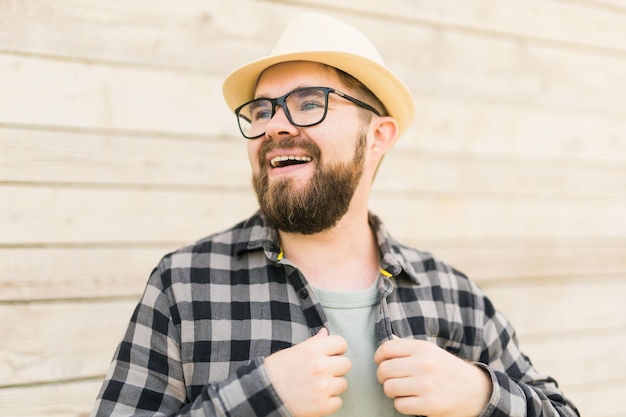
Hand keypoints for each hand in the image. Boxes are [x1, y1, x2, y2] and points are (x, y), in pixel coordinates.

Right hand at [264, 328, 350, 416]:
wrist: (263, 395)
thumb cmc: (276, 371)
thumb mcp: (293, 351)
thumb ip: (313, 342)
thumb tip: (325, 332)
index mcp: (313, 349)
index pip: (341, 343)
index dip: (337, 349)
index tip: (332, 355)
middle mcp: (321, 366)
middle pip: (346, 364)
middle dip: (336, 368)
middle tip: (323, 372)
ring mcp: (323, 387)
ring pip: (343, 383)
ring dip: (333, 386)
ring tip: (317, 386)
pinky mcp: (322, 405)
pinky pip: (338, 401)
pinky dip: (329, 402)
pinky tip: (316, 398)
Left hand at [374, 337, 491, 416]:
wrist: (476, 390)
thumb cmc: (447, 369)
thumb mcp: (430, 351)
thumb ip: (407, 347)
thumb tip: (386, 342)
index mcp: (422, 348)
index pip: (386, 349)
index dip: (379, 357)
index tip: (382, 363)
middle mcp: (424, 364)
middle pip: (384, 370)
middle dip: (383, 377)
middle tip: (392, 379)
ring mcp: (426, 385)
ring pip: (389, 388)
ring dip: (392, 392)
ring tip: (402, 390)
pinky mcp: (430, 405)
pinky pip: (399, 405)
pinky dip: (402, 405)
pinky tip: (412, 400)